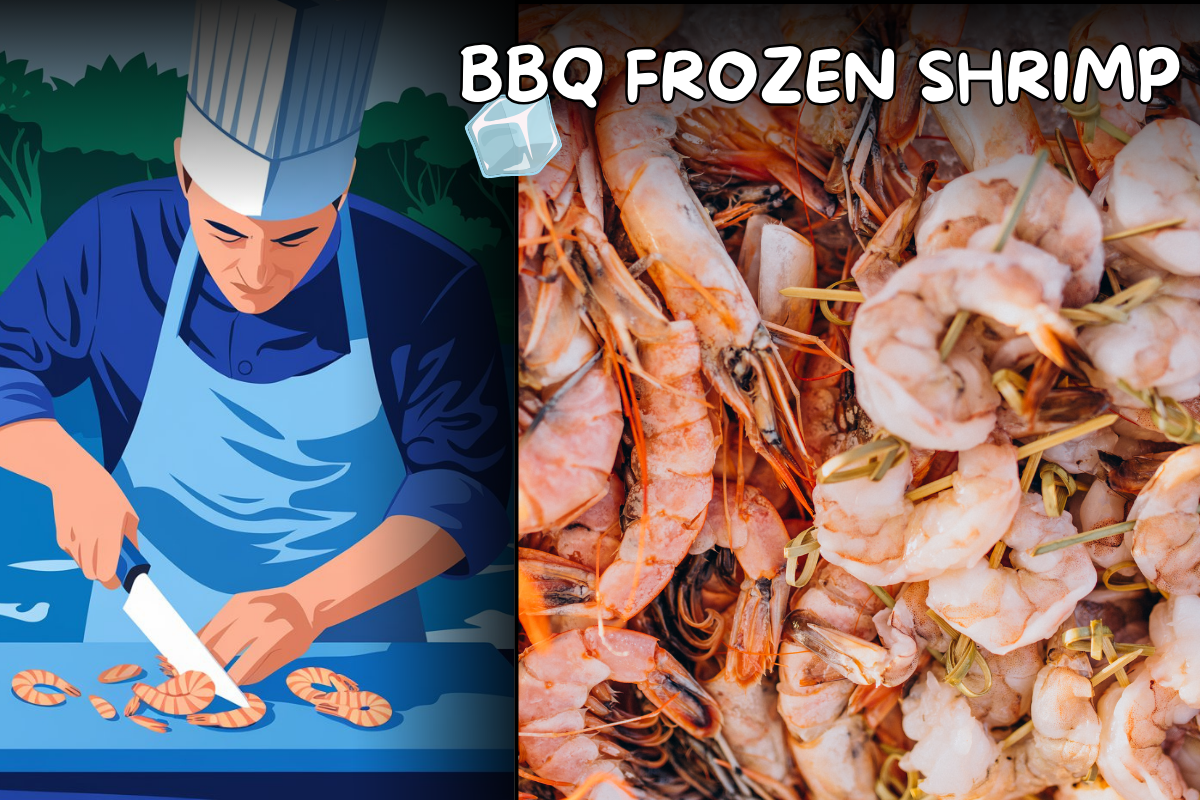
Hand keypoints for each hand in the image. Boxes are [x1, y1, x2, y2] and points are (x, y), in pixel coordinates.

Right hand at [51, 456, 137, 589]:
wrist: (73, 477)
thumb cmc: (107, 494)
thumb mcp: (128, 513)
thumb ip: (131, 540)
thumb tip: (133, 560)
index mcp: (108, 533)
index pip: (106, 573)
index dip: (113, 580)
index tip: (119, 577)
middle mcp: (87, 539)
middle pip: (92, 575)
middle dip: (103, 573)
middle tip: (111, 562)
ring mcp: (71, 540)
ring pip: (83, 566)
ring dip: (93, 561)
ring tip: (99, 541)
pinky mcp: (60, 539)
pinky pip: (74, 555)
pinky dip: (81, 551)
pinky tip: (85, 532)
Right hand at [198, 588, 322, 685]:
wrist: (307, 599)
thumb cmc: (299, 633)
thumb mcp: (288, 656)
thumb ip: (260, 671)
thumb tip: (231, 684)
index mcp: (274, 635)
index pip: (244, 665)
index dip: (229, 682)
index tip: (218, 694)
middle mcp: (256, 619)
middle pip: (222, 651)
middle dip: (208, 672)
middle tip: (198, 686)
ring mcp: (244, 607)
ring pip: (211, 635)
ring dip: (198, 656)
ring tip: (191, 672)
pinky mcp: (236, 601)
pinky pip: (213, 623)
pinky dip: (203, 640)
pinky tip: (197, 654)